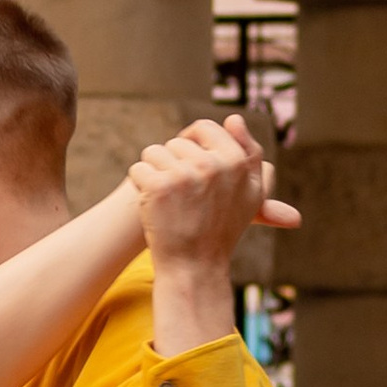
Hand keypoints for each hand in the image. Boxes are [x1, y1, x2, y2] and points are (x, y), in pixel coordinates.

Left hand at [130, 116, 299, 261]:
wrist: (194, 268)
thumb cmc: (221, 230)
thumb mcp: (250, 194)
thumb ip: (249, 154)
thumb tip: (234, 118)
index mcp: (238, 162)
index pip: (204, 128)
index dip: (191, 144)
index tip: (188, 166)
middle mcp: (214, 165)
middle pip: (176, 142)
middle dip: (173, 163)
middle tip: (182, 196)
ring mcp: (186, 175)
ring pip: (154, 152)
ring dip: (154, 173)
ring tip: (168, 201)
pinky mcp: (159, 187)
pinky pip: (137, 169)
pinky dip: (139, 185)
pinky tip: (151, 205)